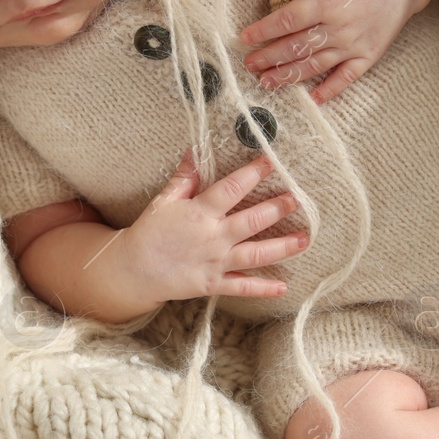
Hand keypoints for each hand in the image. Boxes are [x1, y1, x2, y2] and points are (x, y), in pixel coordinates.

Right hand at [124, 149, 308, 299]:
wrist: (133, 270)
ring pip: (255, 254)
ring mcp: (215, 262)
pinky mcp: (213, 284)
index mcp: (200, 213)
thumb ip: (185, 177)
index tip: (272, 161)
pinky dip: (262, 288)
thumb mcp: (164, 201)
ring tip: (304, 239)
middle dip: (278, 209)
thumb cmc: (149, 232)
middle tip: (299, 199)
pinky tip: (283, 287)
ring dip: (282, 247)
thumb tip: (194, 150)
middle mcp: (213, 237)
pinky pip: (242, 287)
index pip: (232, 189)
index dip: (253, 174)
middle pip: (252, 221)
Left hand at [240, 0, 415, 104]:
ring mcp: (352, 45)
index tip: (245, 38)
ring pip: (315, 65)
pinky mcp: (367, 57)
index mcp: (326, 3)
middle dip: (270, 57)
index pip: (287, 20)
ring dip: (289, 76)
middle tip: (250, 65)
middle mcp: (337, 28)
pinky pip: (346, 77)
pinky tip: (313, 99)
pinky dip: (330, 90)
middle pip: (296, 46)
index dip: (264, 30)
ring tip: (267, 83)